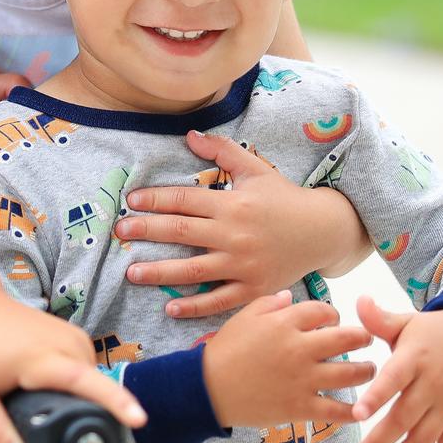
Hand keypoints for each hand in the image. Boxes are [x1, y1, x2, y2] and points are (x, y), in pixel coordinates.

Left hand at [0, 292, 146, 442]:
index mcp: (39, 358)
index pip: (84, 381)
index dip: (114, 401)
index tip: (139, 419)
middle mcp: (64, 344)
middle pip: (90, 391)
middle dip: (79, 416)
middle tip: (37, 422)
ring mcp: (72, 337)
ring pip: (88, 383)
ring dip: (70, 400)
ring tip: (28, 395)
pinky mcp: (74, 337)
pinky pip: (84, 372)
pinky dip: (71, 386)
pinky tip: (41, 386)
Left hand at [118, 130, 361, 316]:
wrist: (323, 231)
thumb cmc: (284, 198)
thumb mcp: (256, 169)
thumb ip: (222, 151)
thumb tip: (189, 135)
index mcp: (232, 204)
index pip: (184, 200)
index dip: (155, 199)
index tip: (131, 201)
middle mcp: (234, 235)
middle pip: (181, 232)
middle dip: (146, 231)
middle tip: (120, 231)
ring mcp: (243, 265)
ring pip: (194, 270)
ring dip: (160, 272)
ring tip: (132, 272)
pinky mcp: (253, 289)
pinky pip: (219, 301)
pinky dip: (195, 307)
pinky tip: (170, 307)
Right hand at [200, 291, 373, 427]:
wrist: (208, 389)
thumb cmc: (225, 350)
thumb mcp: (243, 318)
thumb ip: (270, 304)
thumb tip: (291, 297)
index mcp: (284, 324)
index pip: (324, 312)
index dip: (334, 315)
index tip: (335, 321)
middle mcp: (299, 349)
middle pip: (348, 338)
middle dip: (362, 337)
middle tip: (366, 340)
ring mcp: (303, 380)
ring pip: (351, 374)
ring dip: (366, 371)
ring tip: (369, 371)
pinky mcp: (301, 407)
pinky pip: (337, 411)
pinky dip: (353, 411)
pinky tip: (360, 408)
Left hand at [349, 296, 442, 442]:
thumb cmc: (430, 331)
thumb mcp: (406, 322)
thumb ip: (379, 319)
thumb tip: (358, 301)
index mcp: (415, 358)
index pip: (394, 379)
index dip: (376, 397)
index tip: (355, 415)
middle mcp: (434, 384)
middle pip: (405, 417)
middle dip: (379, 441)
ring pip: (425, 439)